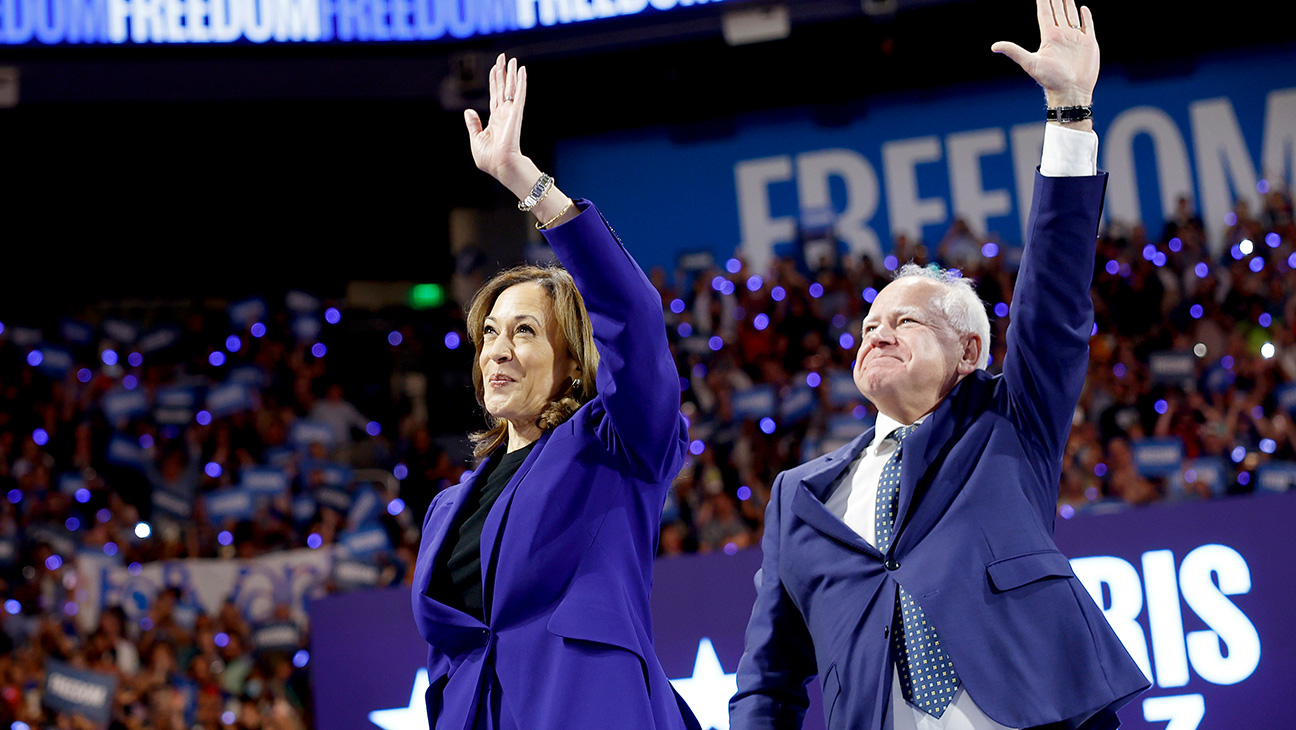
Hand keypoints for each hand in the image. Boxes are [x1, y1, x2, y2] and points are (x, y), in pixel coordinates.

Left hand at [464, 54, 533, 194]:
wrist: (500, 166)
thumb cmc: (489, 159)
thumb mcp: (476, 139)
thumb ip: (473, 124)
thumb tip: (468, 111)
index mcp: (494, 120)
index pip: (494, 96)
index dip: (494, 82)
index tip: (494, 69)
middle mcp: (503, 114)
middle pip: (503, 88)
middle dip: (502, 73)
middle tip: (503, 58)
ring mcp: (510, 112)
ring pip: (511, 88)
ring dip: (511, 73)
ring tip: (512, 59)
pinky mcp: (516, 113)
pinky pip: (519, 94)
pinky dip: (521, 81)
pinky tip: (521, 70)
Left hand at [992, 0, 1098, 108]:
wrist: (1071, 91)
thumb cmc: (1051, 79)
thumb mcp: (1030, 63)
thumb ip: (1014, 51)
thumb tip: (993, 46)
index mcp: (1049, 37)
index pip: (1045, 12)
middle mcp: (1062, 35)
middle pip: (1058, 10)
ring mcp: (1075, 38)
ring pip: (1072, 15)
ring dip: (1069, 3)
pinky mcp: (1088, 42)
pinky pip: (1088, 25)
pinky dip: (1086, 16)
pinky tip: (1082, 7)